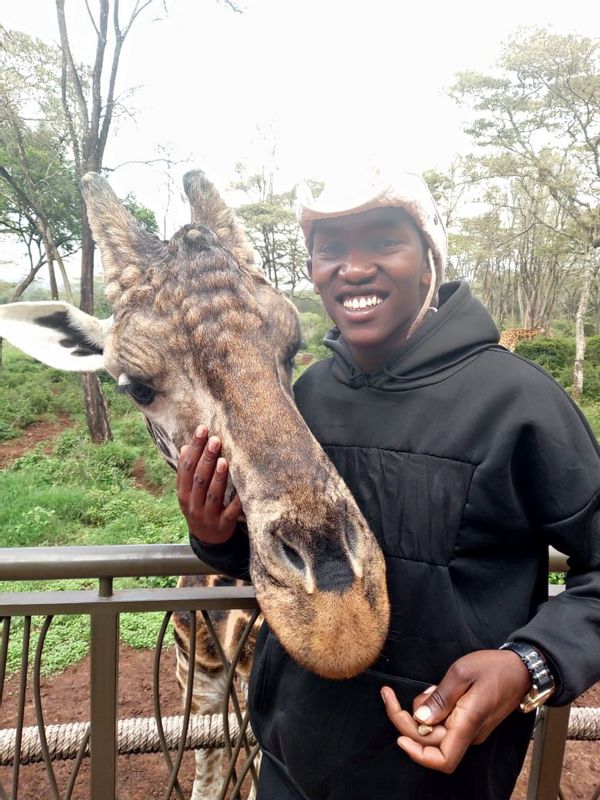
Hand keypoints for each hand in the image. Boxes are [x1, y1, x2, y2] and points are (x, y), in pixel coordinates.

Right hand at [177, 425, 243, 543]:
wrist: (207, 540)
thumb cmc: (199, 508)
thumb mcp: (189, 492)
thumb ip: (188, 471)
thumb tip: (185, 446)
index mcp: (184, 493)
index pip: (186, 467)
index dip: (193, 448)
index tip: (202, 429)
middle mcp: (193, 504)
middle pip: (198, 479)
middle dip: (206, 458)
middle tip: (215, 439)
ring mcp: (208, 515)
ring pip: (212, 495)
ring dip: (218, 477)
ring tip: (223, 460)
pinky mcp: (224, 524)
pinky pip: (231, 511)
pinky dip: (237, 499)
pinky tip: (243, 487)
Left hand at [381, 650, 531, 773]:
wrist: (521, 669)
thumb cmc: (493, 668)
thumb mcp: (462, 673)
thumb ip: (440, 698)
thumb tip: (420, 720)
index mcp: (468, 724)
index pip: (442, 759)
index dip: (418, 755)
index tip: (399, 737)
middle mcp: (468, 733)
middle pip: (429, 742)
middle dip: (406, 721)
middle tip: (389, 695)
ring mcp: (469, 729)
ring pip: (434, 731)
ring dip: (421, 712)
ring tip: (430, 688)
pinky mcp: (468, 721)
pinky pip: (443, 723)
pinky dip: (431, 709)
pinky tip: (435, 691)